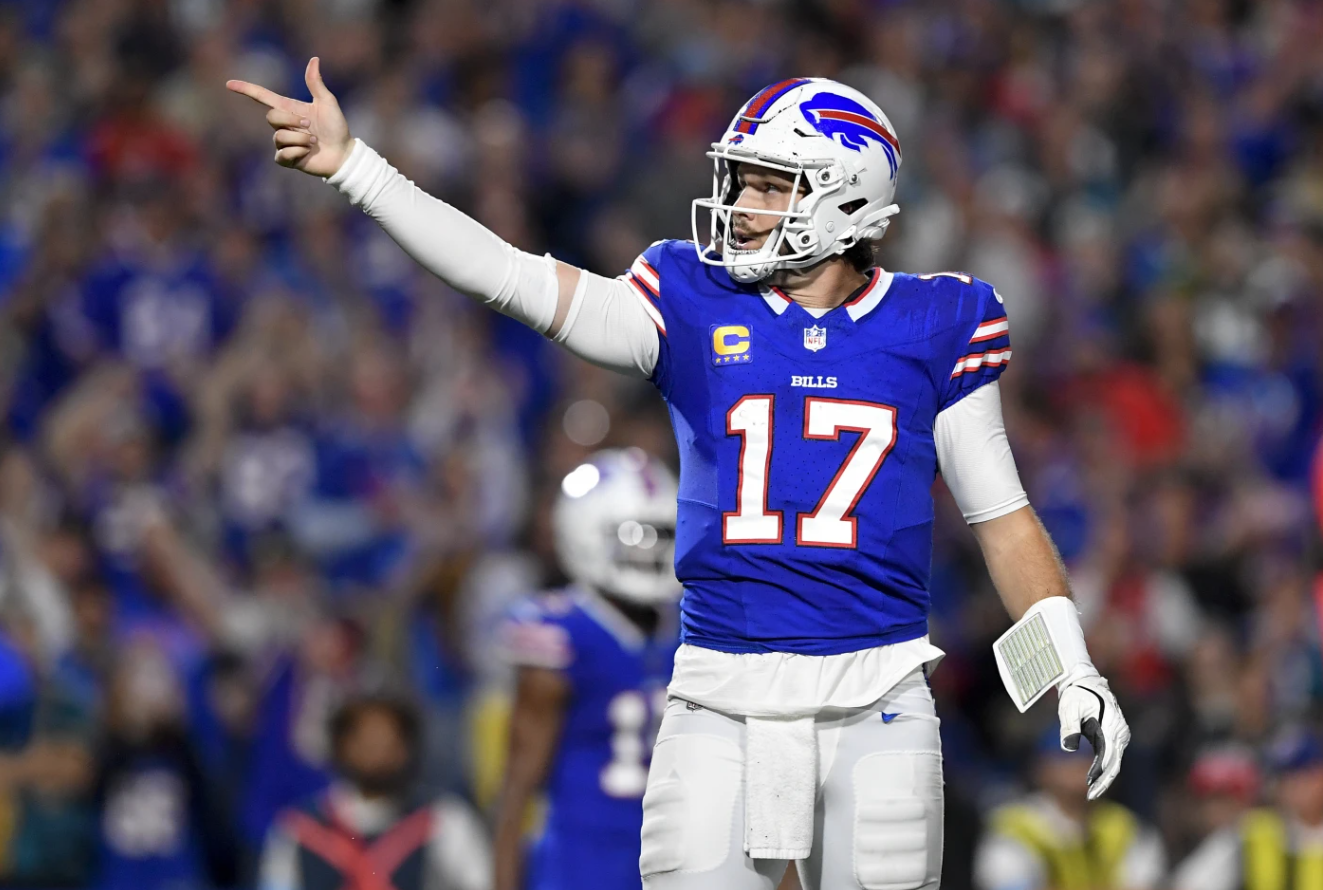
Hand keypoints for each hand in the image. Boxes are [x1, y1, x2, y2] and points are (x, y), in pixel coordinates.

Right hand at [226, 57, 351, 177]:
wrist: (343, 154)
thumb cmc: (337, 127)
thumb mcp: (327, 102)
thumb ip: (315, 83)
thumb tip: (314, 59)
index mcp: (289, 108)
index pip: (263, 97)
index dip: (246, 90)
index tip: (229, 84)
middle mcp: (283, 125)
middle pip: (271, 117)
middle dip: (292, 121)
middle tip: (310, 127)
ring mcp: (283, 142)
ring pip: (279, 137)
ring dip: (301, 139)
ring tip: (314, 142)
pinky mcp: (286, 159)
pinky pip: (282, 154)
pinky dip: (298, 152)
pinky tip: (308, 153)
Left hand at [1058, 666, 1129, 799]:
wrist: (1084, 681)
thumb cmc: (1075, 694)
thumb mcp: (1068, 708)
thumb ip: (1069, 727)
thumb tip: (1068, 749)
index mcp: (1111, 725)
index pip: (1109, 756)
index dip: (1100, 773)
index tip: (1090, 786)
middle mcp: (1120, 732)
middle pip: (1115, 763)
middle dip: (1103, 781)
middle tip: (1091, 797)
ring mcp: (1120, 734)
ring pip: (1115, 761)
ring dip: (1105, 777)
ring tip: (1092, 792)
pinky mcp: (1116, 735)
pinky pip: (1112, 755)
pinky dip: (1104, 767)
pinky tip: (1093, 778)